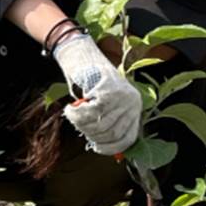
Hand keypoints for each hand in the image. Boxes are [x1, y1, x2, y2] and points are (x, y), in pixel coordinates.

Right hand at [53, 34, 141, 154]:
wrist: (82, 56)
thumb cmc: (91, 84)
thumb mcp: (104, 107)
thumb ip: (108, 125)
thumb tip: (106, 150)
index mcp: (135, 109)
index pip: (128, 139)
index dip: (110, 148)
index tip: (96, 147)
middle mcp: (133, 103)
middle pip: (112, 135)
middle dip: (91, 134)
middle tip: (79, 124)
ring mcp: (122, 96)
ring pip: (100, 126)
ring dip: (82, 124)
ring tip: (73, 115)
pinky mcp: (108, 90)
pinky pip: (91, 114)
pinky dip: (77, 115)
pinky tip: (71, 108)